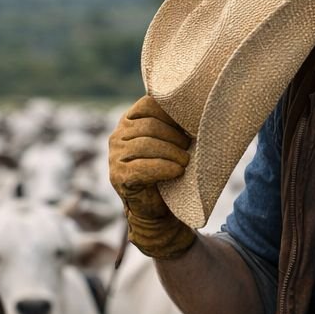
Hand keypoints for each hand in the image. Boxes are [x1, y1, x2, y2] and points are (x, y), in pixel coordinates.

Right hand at [107, 96, 196, 259]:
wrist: (157, 209)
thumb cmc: (168, 170)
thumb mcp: (170, 142)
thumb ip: (174, 124)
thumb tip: (199, 104)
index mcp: (129, 121)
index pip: (149, 105)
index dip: (172, 114)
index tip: (189, 126)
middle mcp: (117, 136)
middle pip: (149, 126)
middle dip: (174, 137)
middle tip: (190, 148)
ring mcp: (114, 157)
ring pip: (146, 145)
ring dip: (172, 154)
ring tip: (185, 162)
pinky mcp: (118, 176)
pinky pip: (142, 168)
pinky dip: (164, 168)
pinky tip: (177, 172)